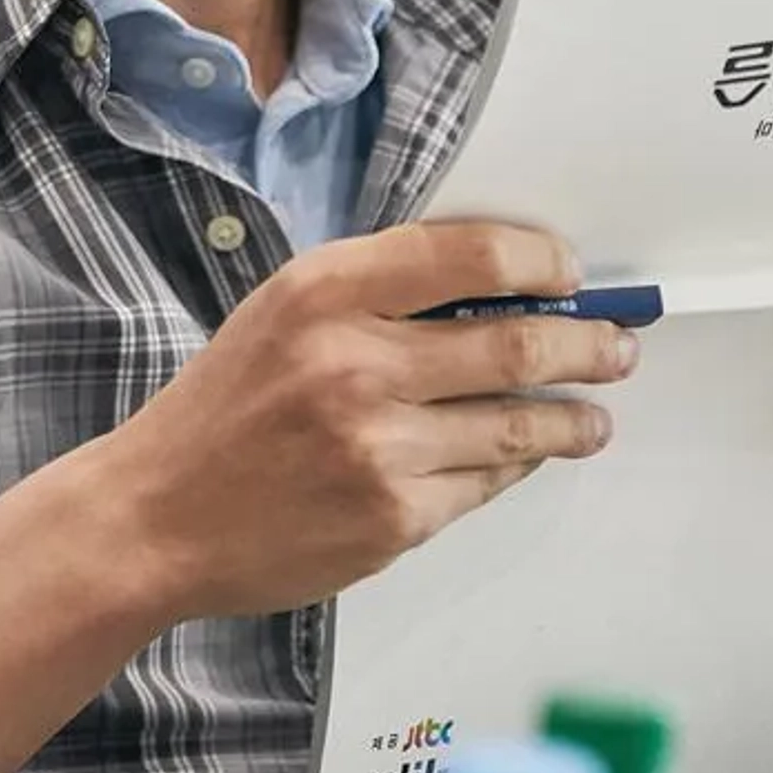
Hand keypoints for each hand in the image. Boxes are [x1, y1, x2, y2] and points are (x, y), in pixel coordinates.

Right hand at [108, 221, 637, 619]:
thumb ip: (377, 292)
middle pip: (517, 344)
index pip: (470, 254)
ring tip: (594, 416)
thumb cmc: (223, 414)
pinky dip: (513, 468)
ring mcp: (378, 447)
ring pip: (517, 425)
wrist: (154, 519)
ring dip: (572, 419)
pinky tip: (523, 459)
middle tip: (617, 347)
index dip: (540, 261)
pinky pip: (483, 485)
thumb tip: (498, 291)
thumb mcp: (282, 314)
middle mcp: (355, 364)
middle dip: (588, 346)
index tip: (570, 274)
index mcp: (324, 293)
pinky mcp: (392, 517)